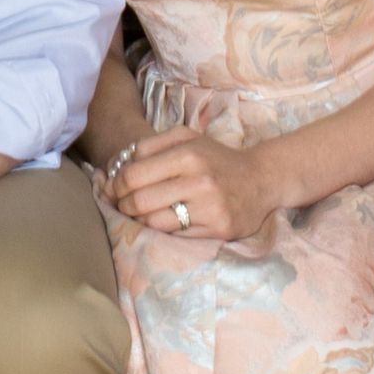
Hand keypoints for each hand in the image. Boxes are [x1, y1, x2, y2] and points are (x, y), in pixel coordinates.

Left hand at [106, 127, 280, 242]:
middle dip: (122, 204)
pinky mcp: (217, 231)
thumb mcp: (186, 138)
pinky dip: (160, 230)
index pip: (134, 175)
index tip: (112, 187)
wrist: (261, 179)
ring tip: (136, 214)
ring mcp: (209, 209)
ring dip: (138, 220)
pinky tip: (160, 221)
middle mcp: (198, 182)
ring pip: (154, 222)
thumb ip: (151, 145)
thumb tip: (118, 164)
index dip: (115, 184)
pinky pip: (175, 236)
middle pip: (140, 201)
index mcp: (188, 155)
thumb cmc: (216, 157)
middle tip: (120, 203)